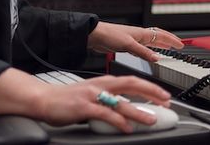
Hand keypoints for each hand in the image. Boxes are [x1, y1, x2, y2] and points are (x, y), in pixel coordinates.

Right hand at [34, 74, 172, 133]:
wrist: (43, 98)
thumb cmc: (67, 99)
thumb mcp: (92, 94)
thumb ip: (108, 99)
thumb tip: (125, 109)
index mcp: (105, 81)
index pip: (133, 81)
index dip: (150, 87)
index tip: (164, 95)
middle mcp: (101, 85)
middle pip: (132, 84)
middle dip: (151, 92)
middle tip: (166, 101)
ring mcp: (92, 95)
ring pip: (121, 102)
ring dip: (138, 111)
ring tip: (151, 119)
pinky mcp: (84, 107)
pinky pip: (105, 114)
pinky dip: (118, 121)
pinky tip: (126, 128)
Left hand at [88, 22, 184, 62]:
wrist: (95, 36)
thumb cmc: (110, 35)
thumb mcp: (129, 46)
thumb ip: (144, 52)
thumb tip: (157, 58)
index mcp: (142, 33)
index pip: (162, 36)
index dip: (172, 40)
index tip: (181, 44)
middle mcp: (139, 35)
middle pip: (158, 37)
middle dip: (168, 40)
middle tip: (177, 45)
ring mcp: (133, 40)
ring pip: (151, 42)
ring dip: (160, 45)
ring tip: (167, 49)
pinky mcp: (126, 45)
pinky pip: (143, 48)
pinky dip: (149, 50)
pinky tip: (148, 54)